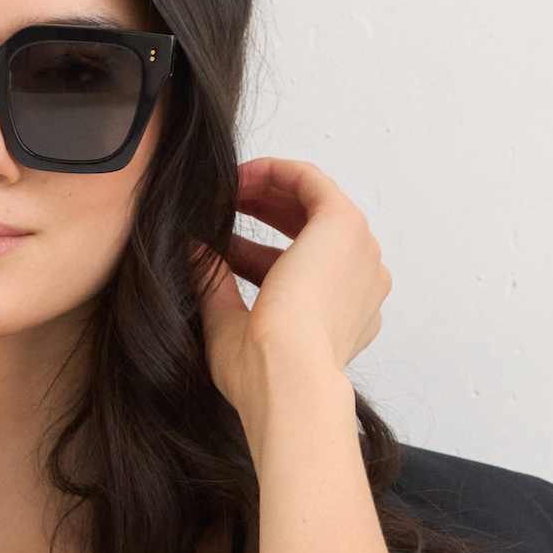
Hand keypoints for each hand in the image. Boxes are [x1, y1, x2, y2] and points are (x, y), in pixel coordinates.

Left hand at [195, 157, 389, 440]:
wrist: (288, 379)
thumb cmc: (263, 374)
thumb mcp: (230, 325)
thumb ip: (215, 286)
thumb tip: (192, 251)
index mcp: (344, 312)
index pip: (298, 268)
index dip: (252, 250)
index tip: (216, 241)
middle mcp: (360, 280)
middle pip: (310, 229)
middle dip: (261, 212)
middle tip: (218, 207)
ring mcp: (359, 252)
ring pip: (311, 201)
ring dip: (265, 191)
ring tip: (221, 192)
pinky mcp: (345, 225)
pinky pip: (311, 181)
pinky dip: (274, 173)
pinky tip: (237, 176)